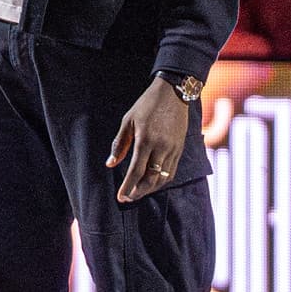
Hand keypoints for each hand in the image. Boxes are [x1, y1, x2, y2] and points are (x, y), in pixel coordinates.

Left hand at [107, 78, 189, 202]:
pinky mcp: (180, 148)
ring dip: (150, 189)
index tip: (120, 197)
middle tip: (128, 198)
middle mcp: (161, 147)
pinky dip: (161, 181)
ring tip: (138, 192)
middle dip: (138, 192)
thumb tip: (110, 164)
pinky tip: (152, 182)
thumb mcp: (128, 120)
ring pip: (162, 178)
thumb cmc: (147, 105)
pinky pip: (171, 171)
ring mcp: (172, 149)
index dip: (128, 187)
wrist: (174, 92)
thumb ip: (119, 144)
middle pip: (151, 179)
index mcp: (145, 139)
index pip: (136, 171)